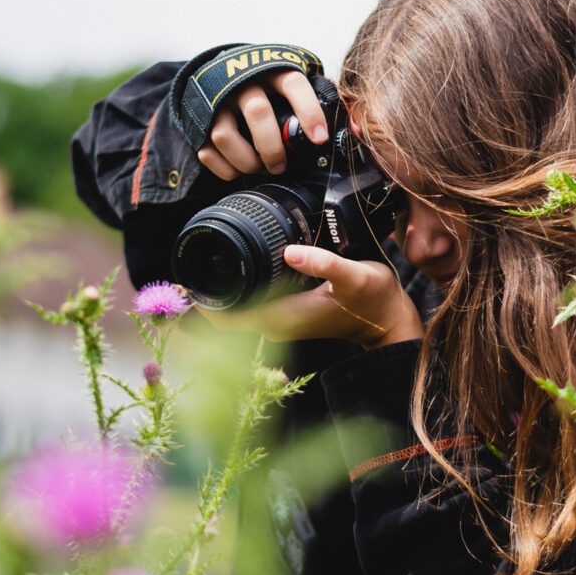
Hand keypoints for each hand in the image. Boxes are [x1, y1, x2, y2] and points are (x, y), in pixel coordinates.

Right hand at [198, 71, 327, 178]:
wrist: (224, 68)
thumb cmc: (271, 81)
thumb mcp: (298, 81)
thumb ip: (326, 99)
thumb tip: (355, 129)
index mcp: (274, 70)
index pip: (294, 84)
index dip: (308, 112)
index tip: (318, 138)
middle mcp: (244, 82)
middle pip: (257, 112)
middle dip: (272, 147)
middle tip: (281, 165)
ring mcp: (219, 100)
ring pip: (226, 134)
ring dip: (246, 160)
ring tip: (259, 168)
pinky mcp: (200, 119)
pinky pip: (207, 150)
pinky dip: (224, 168)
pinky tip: (238, 169)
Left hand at [198, 245, 423, 349]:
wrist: (388, 320)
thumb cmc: (373, 300)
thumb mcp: (354, 276)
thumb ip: (325, 263)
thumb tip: (292, 252)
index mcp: (282, 317)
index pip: (226, 319)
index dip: (202, 301)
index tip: (187, 278)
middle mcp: (276, 322)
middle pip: (224, 314)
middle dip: (205, 290)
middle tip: (192, 256)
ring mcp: (281, 320)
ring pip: (236, 308)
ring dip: (221, 288)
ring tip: (209, 255)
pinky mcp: (287, 313)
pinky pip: (250, 303)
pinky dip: (239, 287)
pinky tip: (239, 264)